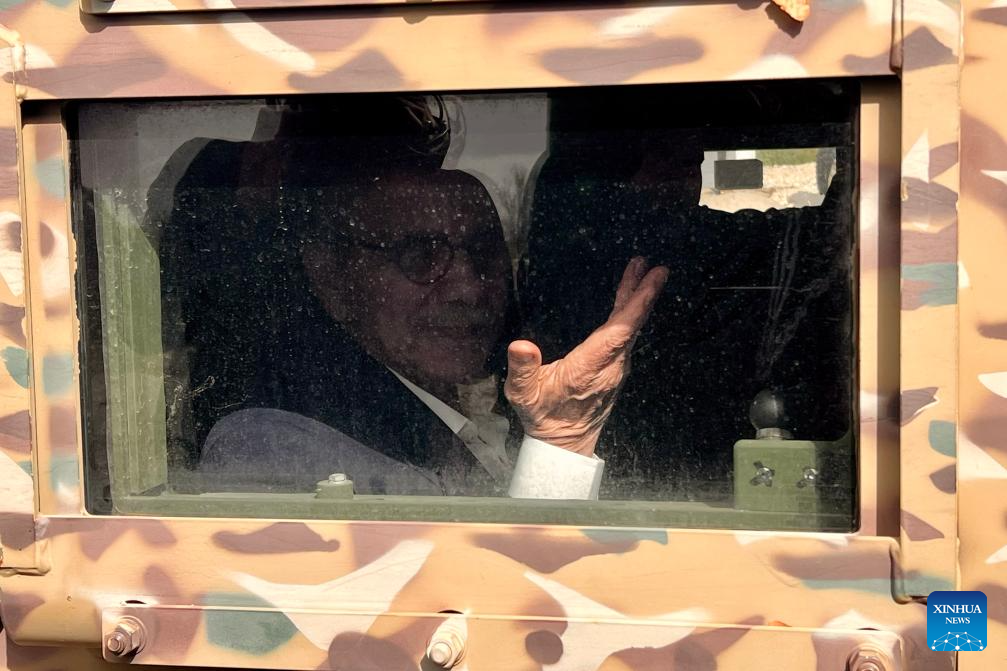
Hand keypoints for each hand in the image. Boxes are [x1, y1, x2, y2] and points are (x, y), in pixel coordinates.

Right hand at [505, 257, 668, 455]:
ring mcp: (615, 368)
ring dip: (636, 300)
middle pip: (632, 324)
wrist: (563, 444)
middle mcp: (611, 366)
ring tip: (639, 271)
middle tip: (655, 266)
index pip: (620, 330)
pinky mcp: (613, 369)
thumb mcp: (524, 394)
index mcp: (591, 366)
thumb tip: (520, 346)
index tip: (654, 278)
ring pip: (630, 329)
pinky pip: (625, 336)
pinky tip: (626, 301)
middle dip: (643, 292)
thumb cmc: (543, 416)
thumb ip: (522, 370)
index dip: (638, 302)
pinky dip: (629, 314)